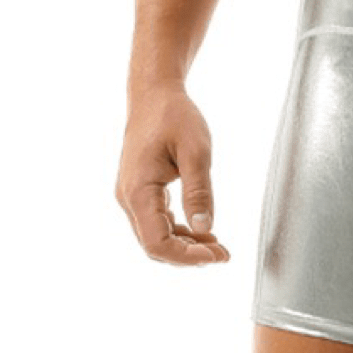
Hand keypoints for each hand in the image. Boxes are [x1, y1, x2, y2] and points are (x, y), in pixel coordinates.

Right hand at [116, 82, 230, 264]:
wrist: (153, 95)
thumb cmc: (174, 116)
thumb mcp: (196, 150)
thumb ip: (199, 191)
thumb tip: (205, 227)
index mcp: (138, 191)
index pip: (156, 243)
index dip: (186, 257)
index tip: (216, 255)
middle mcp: (129, 198)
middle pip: (154, 245)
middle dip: (188, 256)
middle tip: (224, 255)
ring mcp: (132, 196)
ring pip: (155, 236)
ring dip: (185, 246)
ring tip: (218, 248)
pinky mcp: (140, 192)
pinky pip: (156, 223)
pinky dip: (179, 232)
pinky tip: (203, 232)